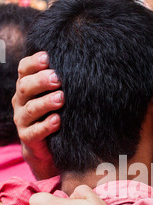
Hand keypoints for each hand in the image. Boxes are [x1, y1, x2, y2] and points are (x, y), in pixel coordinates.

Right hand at [12, 52, 64, 179]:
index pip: (24, 69)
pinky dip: (46, 126)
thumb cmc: (54, 112)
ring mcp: (22, 119)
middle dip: (41, 81)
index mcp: (26, 86)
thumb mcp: (55, 94)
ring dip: (45, 102)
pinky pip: (35, 131)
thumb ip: (60, 81)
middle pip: (25, 87)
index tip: (48, 57)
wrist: (46, 147)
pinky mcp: (27, 137)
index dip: (34, 62)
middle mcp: (21, 101)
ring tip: (61, 98)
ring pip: (31, 109)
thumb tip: (80, 61)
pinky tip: (57, 121)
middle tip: (57, 78)